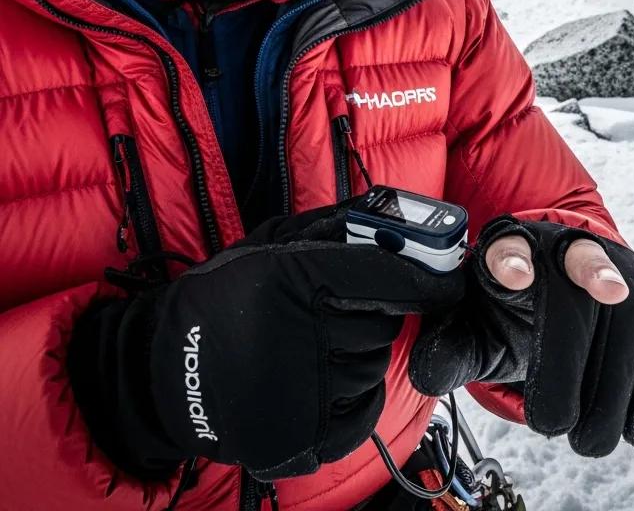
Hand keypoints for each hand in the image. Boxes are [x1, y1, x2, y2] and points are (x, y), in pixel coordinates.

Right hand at [68, 205, 462, 480]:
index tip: (448, 276)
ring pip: (375, 362)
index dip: (425, 274)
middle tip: (337, 309)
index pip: (386, 274)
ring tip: (311, 345)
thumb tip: (395, 215)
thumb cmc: (224, 298)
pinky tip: (315, 378)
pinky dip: (352, 394)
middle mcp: (299, 336)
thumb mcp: (270, 244)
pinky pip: (364, 407)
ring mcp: (300, 393)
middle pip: (385, 320)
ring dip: (360, 351)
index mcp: (291, 279)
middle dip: (375, 311)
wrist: (165, 374)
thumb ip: (334, 226)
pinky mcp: (300, 438)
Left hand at [410, 217, 633, 456]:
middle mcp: (563, 247)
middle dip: (570, 356)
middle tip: (556, 425)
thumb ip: (451, 348)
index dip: (511, 261)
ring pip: (625, 304)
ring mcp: (608, 258)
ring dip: (622, 375)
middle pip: (575, 286)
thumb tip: (425, 373)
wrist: (544, 279)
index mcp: (511, 250)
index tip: (516, 277)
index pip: (508, 249)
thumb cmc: (504, 308)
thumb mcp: (471, 326)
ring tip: (610, 439)